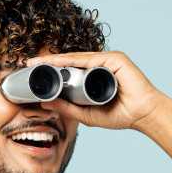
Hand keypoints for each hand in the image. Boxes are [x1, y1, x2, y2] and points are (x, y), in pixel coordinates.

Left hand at [24, 50, 167, 131]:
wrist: (142, 114)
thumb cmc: (120, 114)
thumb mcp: (86, 114)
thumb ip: (67, 108)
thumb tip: (44, 102)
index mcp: (93, 76)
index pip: (68, 70)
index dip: (50, 69)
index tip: (32, 70)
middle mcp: (99, 65)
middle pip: (69, 61)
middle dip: (49, 62)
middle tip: (28, 62)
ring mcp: (107, 60)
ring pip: (77, 58)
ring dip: (56, 59)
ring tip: (38, 61)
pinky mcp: (115, 58)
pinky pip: (89, 59)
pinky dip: (73, 60)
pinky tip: (58, 61)